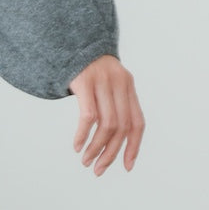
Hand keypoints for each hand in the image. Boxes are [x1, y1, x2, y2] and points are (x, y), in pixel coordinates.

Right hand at [69, 54, 144, 175]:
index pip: (137, 122)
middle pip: (121, 127)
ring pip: (106, 124)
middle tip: (97, 169)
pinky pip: (88, 116)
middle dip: (110, 153)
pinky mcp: (85, 82)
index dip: (134, 147)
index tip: (126, 166)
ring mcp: (102, 81)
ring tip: (85, 160)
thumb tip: (111, 139)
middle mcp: (120, 83)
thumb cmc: (86, 69)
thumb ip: (112, 104)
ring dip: (96, 148)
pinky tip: (76, 145)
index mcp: (128, 87)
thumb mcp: (106, 83)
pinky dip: (82, 135)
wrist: (71, 40)